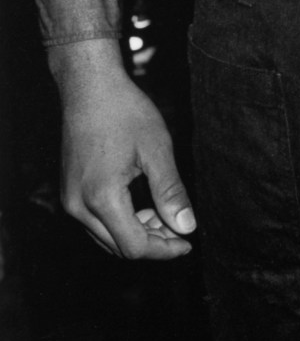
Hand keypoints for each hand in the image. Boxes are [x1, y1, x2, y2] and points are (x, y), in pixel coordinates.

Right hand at [50, 39, 194, 260]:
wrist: (90, 90)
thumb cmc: (126, 114)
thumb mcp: (157, 151)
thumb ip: (171, 193)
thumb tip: (187, 227)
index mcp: (101, 198)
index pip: (134, 246)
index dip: (165, 249)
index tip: (188, 242)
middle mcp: (78, 207)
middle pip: (119, 247)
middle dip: (154, 243)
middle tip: (181, 226)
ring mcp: (69, 201)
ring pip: (106, 238)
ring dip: (138, 233)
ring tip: (166, 214)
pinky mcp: (69, 193)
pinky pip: (96, 223)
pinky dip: (121, 222)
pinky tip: (144, 206)